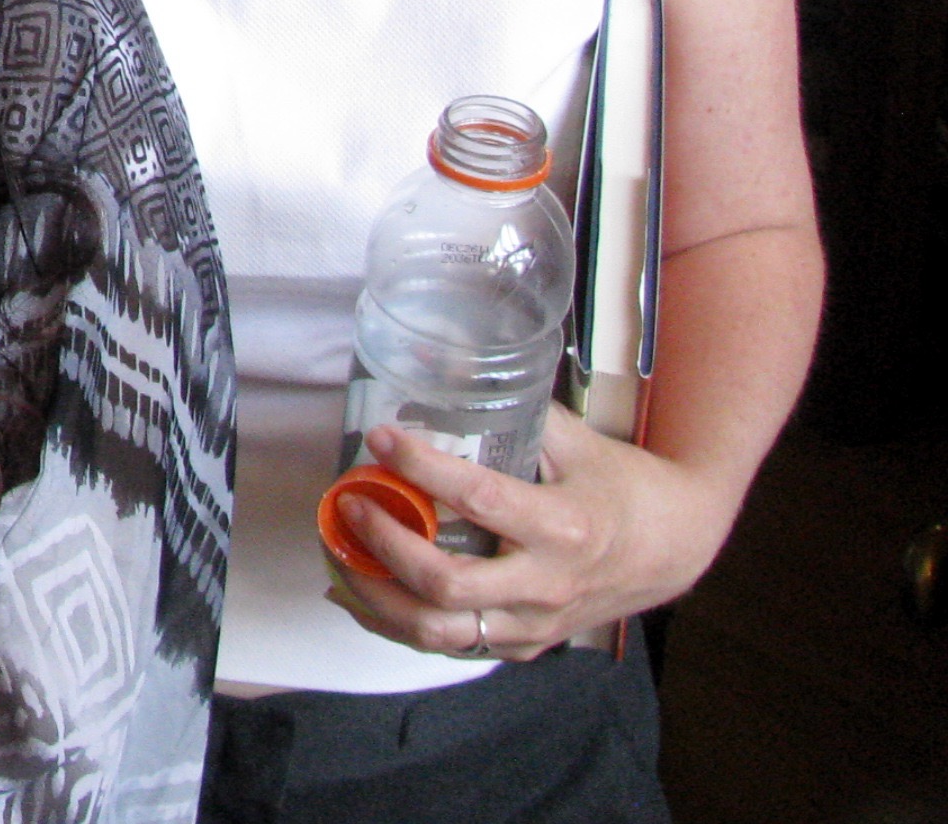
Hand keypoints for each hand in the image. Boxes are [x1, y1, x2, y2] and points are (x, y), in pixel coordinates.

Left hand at [328, 407, 734, 658]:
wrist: (674, 549)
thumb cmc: (622, 486)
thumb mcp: (579, 441)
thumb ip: (518, 413)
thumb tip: (445, 371)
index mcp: (563, 527)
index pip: (477, 499)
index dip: (421, 468)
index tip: (380, 439)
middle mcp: (546, 584)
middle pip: (446, 585)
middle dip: (385, 546)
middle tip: (351, 503)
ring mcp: (534, 623)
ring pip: (438, 631)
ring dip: (377, 598)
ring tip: (341, 555)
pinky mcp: (524, 644)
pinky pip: (450, 646)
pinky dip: (397, 624)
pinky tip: (363, 594)